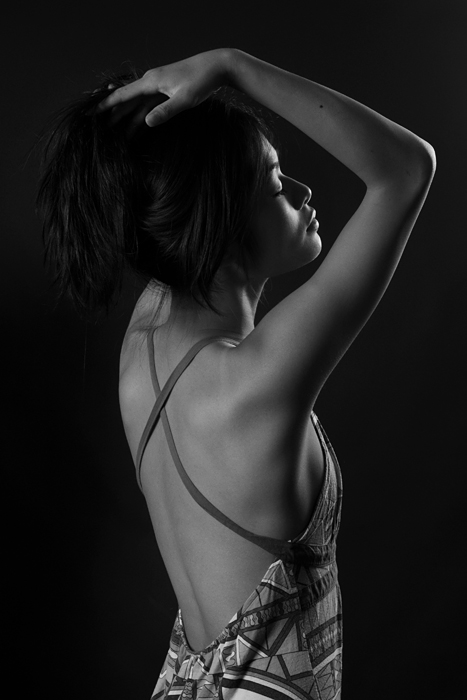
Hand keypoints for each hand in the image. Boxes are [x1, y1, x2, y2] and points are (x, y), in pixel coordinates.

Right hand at [96, 48, 232, 128]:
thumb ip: (166, 111)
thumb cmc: (202, 81)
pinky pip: (149, 104)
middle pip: (127, 100)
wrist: (217, 67)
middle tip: (99, 128)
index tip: (92, 113)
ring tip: (118, 134)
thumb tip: (147, 123)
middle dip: (113, 114)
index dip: (107, 105)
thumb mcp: (184, 100)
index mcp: (151, 82)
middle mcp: (151, 81)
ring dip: (127, 117)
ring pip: (138, 103)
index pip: (123, 95)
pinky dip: (142, 114)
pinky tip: (139, 125)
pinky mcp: (168, 90)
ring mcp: (159, 85)